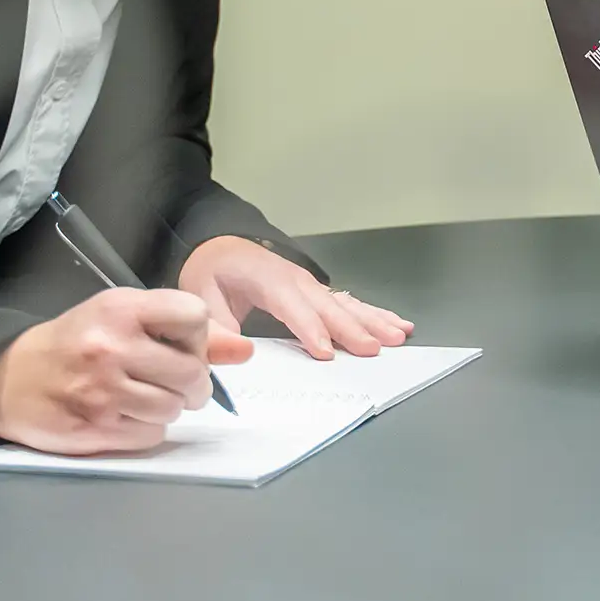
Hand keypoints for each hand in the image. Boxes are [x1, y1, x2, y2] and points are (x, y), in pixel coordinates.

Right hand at [0, 287, 248, 453]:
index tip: (181, 343)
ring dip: (170, 406)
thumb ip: (186, 331)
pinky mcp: (94, 428)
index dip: (197, 335)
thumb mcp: (124, 318)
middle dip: (192, 382)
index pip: (194, 316)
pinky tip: (127, 415)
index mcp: (121, 309)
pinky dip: (148, 428)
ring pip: (175, 407)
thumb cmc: (77, 342)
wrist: (10, 378)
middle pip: (191, 371)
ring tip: (146, 396)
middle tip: (175, 381)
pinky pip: (151, 434)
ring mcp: (101, 391)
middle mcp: (111, 347)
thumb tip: (244, 350)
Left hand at [177, 234, 413, 358]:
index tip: (327, 354)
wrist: (219, 246)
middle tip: (374, 350)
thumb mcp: (201, 296)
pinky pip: (349, 302)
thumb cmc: (212, 272)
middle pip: (328, 306)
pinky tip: (395, 322)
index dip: (310, 330)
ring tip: (398, 334)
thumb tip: (236, 353)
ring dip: (373, 320)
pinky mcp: (317, 291)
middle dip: (353, 328)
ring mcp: (311, 284)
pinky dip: (373, 313)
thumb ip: (216, 328)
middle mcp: (297, 279)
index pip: (293, 307)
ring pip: (346, 303)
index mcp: (268, 279)